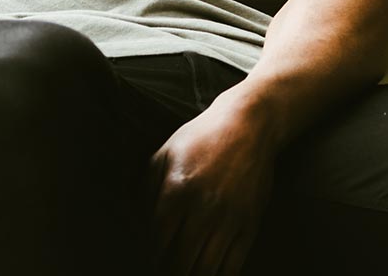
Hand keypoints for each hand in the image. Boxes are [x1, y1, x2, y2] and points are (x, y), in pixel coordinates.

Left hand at [149, 91, 275, 275]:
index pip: (158, 241)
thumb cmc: (201, 137)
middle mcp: (202, 208)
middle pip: (180, 263)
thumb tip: (138, 223)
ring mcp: (229, 219)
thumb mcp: (165, 152)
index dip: (151, 256)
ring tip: (184, 271)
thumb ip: (146, 187)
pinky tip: (207, 271)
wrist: (247, 126)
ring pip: (206, 271)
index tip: (150, 260)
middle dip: (169, 271)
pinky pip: (232, 267)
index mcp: (177, 188)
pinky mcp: (249, 225)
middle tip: (166, 269)